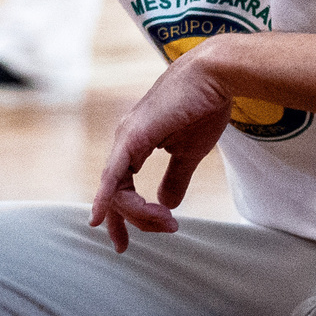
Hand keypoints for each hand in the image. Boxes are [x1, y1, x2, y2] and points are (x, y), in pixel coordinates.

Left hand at [90, 39, 235, 252]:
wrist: (215, 76)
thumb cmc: (204, 106)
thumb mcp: (189, 152)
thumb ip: (175, 177)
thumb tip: (166, 204)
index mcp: (134, 144)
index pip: (118, 188)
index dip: (125, 217)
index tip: (135, 239)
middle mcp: (124, 141)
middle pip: (113, 195)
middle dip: (129, 222)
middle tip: (151, 236)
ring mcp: (126, 137)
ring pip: (115, 191)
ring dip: (138, 214)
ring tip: (166, 223)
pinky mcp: (134, 136)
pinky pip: (114, 174)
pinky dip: (105, 197)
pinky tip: (99, 217)